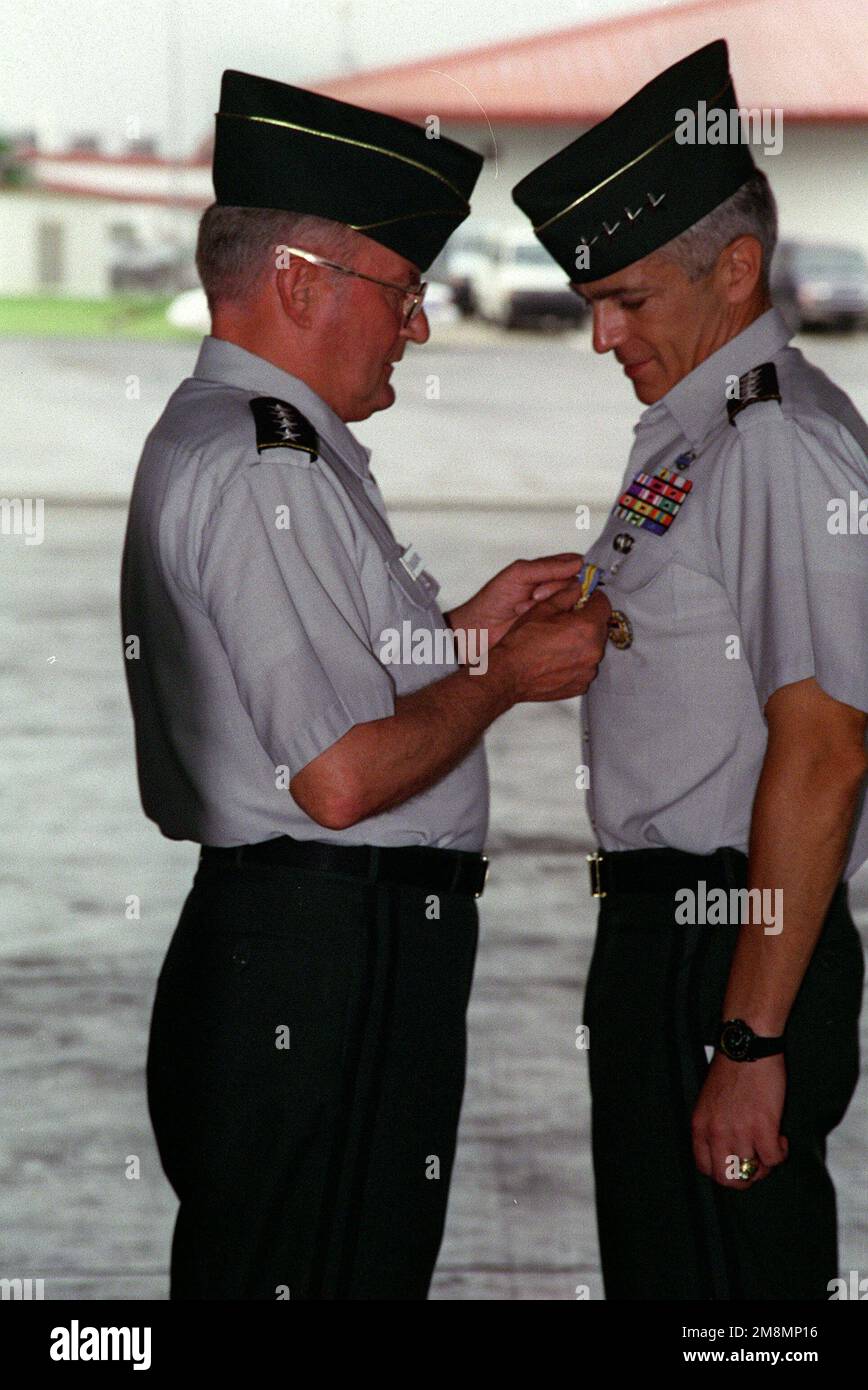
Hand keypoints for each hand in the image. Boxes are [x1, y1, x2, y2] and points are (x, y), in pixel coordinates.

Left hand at [447, 554, 586, 646]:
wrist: (481, 629)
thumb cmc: (493, 600)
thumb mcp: (519, 574)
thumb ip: (547, 567)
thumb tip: (576, 563)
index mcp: (547, 570)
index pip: (576, 564)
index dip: (580, 568)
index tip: (576, 573)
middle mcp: (554, 588)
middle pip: (577, 583)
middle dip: (557, 588)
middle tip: (536, 595)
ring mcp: (555, 607)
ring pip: (572, 601)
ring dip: (551, 603)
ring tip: (528, 606)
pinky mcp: (554, 626)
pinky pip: (566, 619)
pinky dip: (551, 617)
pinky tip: (532, 617)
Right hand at [494, 585, 610, 702]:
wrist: (509, 674)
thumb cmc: (522, 645)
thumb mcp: (542, 608)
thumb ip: (565, 594)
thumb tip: (576, 588)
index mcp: (587, 628)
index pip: (603, 604)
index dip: (592, 598)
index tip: (585, 598)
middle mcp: (593, 650)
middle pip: (600, 627)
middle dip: (586, 621)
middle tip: (566, 621)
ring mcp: (588, 670)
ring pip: (592, 648)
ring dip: (582, 643)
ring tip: (559, 642)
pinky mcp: (581, 684)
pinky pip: (585, 666)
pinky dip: (576, 661)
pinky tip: (558, 658)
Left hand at [691, 1051, 788, 1188]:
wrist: (747, 1048)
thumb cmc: (731, 1071)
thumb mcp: (709, 1102)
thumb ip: (713, 1127)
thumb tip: (728, 1151)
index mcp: (700, 1126)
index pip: (705, 1168)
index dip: (724, 1171)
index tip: (736, 1163)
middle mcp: (716, 1133)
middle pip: (728, 1178)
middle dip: (745, 1177)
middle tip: (756, 1163)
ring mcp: (739, 1132)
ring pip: (753, 1171)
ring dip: (765, 1162)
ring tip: (769, 1144)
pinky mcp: (763, 1127)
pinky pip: (774, 1159)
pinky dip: (780, 1153)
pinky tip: (780, 1137)